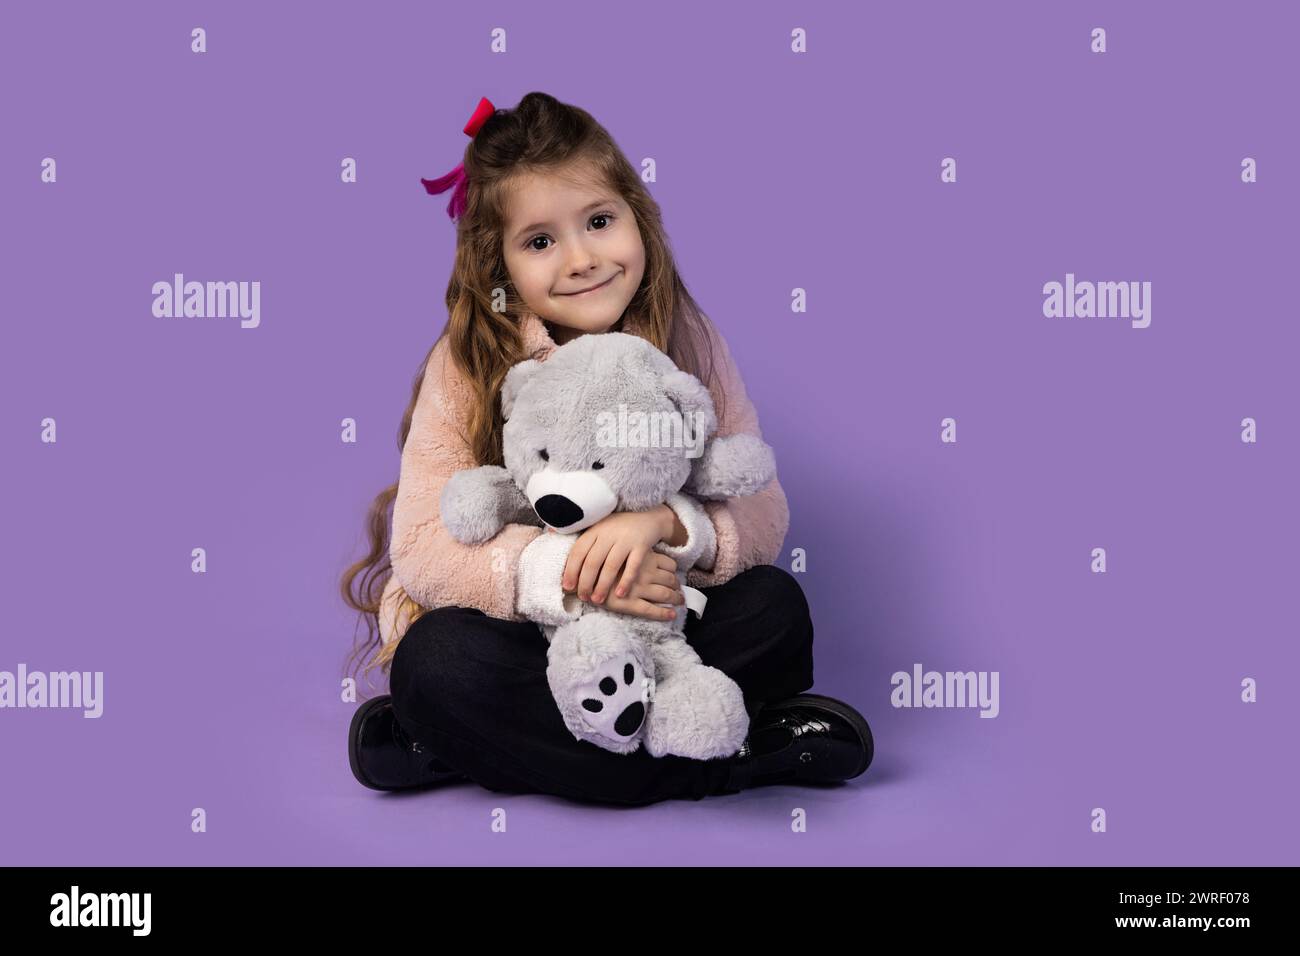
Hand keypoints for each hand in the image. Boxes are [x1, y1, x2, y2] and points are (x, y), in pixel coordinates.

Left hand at [562, 507, 677, 608]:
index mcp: (594, 530)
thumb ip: (577, 530)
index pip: (578, 551)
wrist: (648, 518)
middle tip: (583, 597)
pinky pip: (633, 566)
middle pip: (593, 561)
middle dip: (585, 583)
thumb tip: (549, 530)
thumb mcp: (597, 524)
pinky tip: (621, 594)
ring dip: (603, 586)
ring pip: (611, 566)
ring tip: (597, 600)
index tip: (567, 587)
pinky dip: (626, 581)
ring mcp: (626, 540)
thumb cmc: (617, 526)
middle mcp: (608, 533)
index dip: (571, 570)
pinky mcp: (642, 546)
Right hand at [599, 551, 683, 621]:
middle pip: (670, 579)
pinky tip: (671, 615)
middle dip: (677, 587)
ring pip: (665, 594)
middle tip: (680, 591)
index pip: (668, 563)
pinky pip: (652, 610)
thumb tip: (642, 553)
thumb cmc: (597, 561)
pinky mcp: (630, 604)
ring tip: (679, 601)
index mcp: (642, 557)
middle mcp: (643, 572)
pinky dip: (664, 613)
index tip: (675, 575)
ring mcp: (638, 588)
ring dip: (675, 598)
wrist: (579, 577)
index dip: (674, 571)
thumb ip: (630, 552)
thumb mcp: (616, 550)